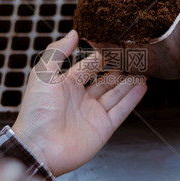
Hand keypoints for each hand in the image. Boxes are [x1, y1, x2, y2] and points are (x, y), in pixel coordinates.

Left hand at [12, 30, 147, 175]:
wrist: (39, 147)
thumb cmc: (36, 111)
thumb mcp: (43, 75)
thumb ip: (57, 52)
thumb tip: (73, 33)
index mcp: (65, 85)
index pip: (88, 67)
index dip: (100, 57)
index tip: (114, 45)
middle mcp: (81, 99)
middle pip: (104, 81)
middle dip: (118, 69)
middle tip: (133, 57)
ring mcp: (93, 114)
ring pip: (116, 94)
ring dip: (129, 82)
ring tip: (143, 69)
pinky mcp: (103, 128)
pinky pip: (121, 111)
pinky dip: (132, 99)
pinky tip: (142, 86)